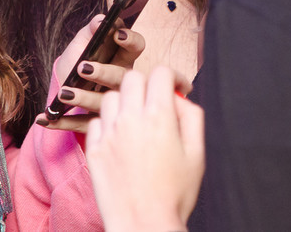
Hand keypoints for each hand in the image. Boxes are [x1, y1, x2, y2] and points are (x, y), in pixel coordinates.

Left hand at [38, 15, 146, 133]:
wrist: (64, 85)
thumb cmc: (78, 59)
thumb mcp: (83, 42)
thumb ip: (92, 30)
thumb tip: (101, 20)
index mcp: (122, 59)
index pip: (137, 47)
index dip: (131, 40)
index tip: (117, 34)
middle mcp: (121, 83)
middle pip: (121, 77)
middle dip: (103, 72)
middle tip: (82, 67)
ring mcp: (110, 104)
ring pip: (102, 103)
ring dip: (82, 98)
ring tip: (63, 94)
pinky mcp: (96, 123)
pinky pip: (80, 125)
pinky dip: (60, 122)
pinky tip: (43, 118)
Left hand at [85, 67, 203, 231]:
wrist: (144, 225)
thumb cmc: (175, 194)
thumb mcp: (197, 154)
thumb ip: (192, 117)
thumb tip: (180, 98)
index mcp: (159, 117)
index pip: (161, 73)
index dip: (173, 76)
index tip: (177, 88)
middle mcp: (130, 119)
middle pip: (132, 77)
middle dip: (147, 84)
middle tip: (156, 102)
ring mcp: (108, 134)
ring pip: (111, 96)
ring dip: (125, 102)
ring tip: (136, 120)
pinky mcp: (93, 150)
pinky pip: (96, 121)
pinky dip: (108, 124)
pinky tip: (120, 138)